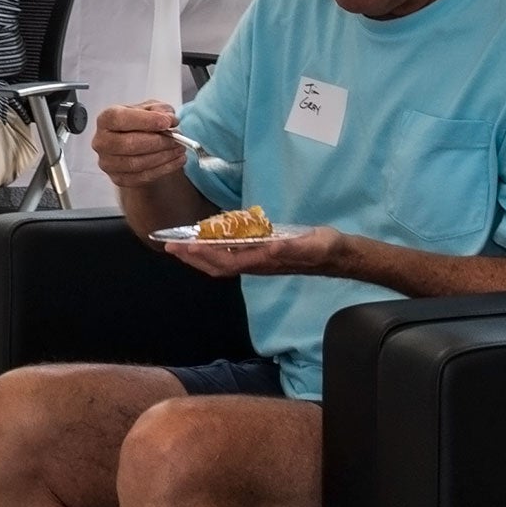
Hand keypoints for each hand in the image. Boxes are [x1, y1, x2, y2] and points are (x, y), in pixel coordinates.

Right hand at [91, 100, 189, 188]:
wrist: (137, 144)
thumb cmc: (141, 124)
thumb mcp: (151, 108)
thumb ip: (161, 110)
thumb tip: (170, 119)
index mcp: (106, 119)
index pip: (119, 119)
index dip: (145, 121)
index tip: (166, 122)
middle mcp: (102, 141)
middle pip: (128, 144)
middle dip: (157, 142)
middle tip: (177, 139)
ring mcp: (108, 163)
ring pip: (136, 163)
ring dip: (163, 157)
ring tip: (180, 149)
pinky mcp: (118, 178)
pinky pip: (142, 177)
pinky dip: (163, 169)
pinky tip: (176, 160)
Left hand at [168, 226, 344, 280]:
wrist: (336, 255)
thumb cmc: (323, 248)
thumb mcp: (310, 244)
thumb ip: (292, 247)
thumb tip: (271, 246)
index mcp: (263, 262)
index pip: (227, 260)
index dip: (205, 254)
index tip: (186, 245)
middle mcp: (256, 265)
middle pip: (217, 265)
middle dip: (192, 257)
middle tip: (169, 245)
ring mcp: (257, 261)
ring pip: (221, 262)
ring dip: (198, 255)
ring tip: (180, 245)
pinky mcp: (261, 255)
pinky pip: (231, 255)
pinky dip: (213, 249)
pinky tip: (206, 241)